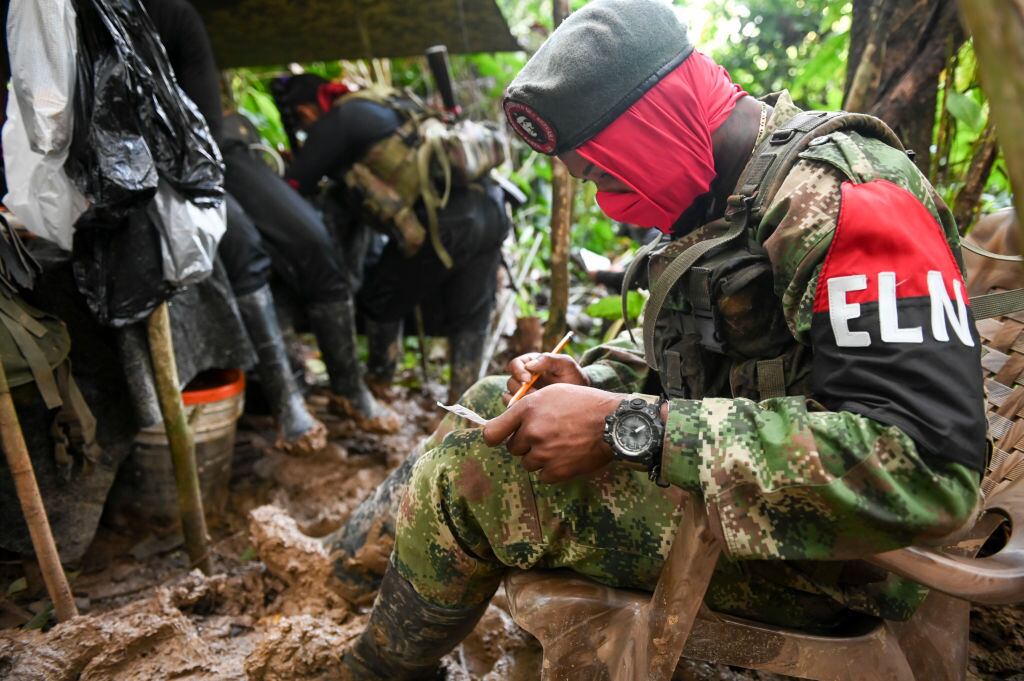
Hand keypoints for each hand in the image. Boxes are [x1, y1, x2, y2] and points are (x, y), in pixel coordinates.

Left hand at [483, 384, 620, 482]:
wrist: (613, 422)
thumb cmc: (584, 404)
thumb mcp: (552, 393)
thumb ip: (526, 409)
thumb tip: (506, 427)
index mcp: (527, 409)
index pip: (492, 433)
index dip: (496, 437)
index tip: (501, 438)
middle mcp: (532, 431)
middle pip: (513, 449)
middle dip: (526, 444)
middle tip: (548, 435)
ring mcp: (544, 453)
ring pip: (528, 463)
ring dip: (539, 457)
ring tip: (560, 444)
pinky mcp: (556, 470)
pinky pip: (543, 476)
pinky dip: (552, 470)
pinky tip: (567, 456)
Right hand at [505, 352, 588, 402]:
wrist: (581, 398)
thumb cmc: (574, 377)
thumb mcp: (566, 365)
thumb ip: (549, 360)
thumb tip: (529, 365)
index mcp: (531, 364)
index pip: (515, 364)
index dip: (518, 371)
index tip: (528, 379)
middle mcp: (524, 379)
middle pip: (511, 382)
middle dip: (521, 389)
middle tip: (536, 395)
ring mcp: (523, 394)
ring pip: (510, 396)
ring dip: (521, 401)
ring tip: (539, 404)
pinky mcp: (524, 408)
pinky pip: (514, 409)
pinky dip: (520, 410)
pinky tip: (535, 412)